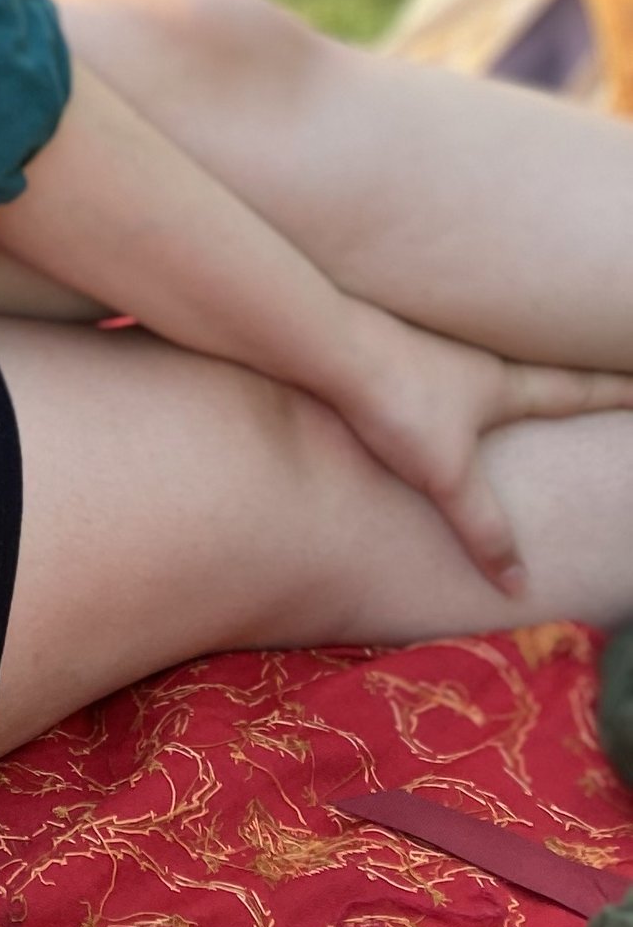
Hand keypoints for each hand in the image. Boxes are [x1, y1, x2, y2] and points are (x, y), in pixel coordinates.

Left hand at [325, 299, 632, 591]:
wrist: (322, 343)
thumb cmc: (395, 400)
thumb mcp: (447, 476)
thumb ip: (484, 530)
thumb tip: (519, 583)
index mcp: (499, 382)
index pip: (572, 389)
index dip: (612, 391)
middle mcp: (471, 359)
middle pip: (532, 365)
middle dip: (564, 376)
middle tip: (592, 377)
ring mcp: (431, 348)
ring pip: (481, 360)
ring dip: (505, 370)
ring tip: (517, 381)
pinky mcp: (392, 349)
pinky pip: (438, 363)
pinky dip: (453, 373)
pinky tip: (438, 381)